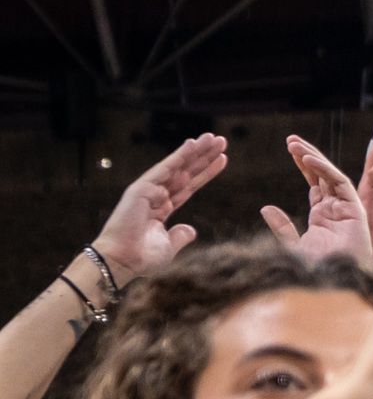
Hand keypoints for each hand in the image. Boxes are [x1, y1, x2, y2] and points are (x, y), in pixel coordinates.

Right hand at [91, 132, 227, 282]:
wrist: (122, 260)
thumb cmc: (141, 256)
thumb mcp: (168, 246)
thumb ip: (180, 236)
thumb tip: (190, 229)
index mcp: (162, 208)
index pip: (189, 186)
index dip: (205, 172)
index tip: (222, 159)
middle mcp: (156, 196)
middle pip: (185, 172)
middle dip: (203, 156)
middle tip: (221, 140)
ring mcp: (148, 191)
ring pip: (177, 166)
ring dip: (195, 151)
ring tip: (213, 138)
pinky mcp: (140, 189)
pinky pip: (164, 170)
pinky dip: (178, 157)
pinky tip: (192, 144)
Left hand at [262, 117, 372, 267]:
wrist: (334, 282)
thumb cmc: (316, 270)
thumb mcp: (292, 245)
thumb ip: (281, 227)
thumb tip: (266, 208)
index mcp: (323, 216)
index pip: (314, 183)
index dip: (303, 165)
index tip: (289, 149)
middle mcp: (337, 209)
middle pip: (323, 175)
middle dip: (308, 156)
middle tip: (291, 139)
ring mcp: (347, 208)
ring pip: (331, 175)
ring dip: (314, 158)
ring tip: (295, 144)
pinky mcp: (355, 209)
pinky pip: (340, 183)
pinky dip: (324, 170)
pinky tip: (308, 160)